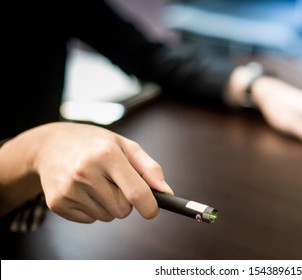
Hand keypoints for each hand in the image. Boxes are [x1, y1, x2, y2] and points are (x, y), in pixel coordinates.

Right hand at [0, 122, 172, 222]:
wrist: (50, 145)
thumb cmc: (96, 144)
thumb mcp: (125, 146)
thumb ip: (149, 168)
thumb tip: (166, 193)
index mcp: (107, 155)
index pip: (136, 192)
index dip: (150, 207)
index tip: (153, 210)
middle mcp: (85, 172)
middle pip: (123, 209)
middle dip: (126, 201)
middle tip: (115, 182)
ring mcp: (69, 189)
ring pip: (107, 217)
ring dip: (108, 205)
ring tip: (96, 182)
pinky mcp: (57, 203)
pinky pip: (90, 220)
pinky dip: (92, 209)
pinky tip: (83, 189)